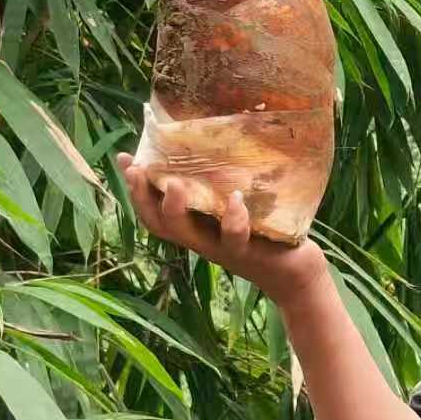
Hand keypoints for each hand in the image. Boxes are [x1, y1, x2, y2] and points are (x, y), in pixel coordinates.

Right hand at [115, 154, 328, 308]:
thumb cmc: (266, 232)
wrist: (296, 274)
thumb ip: (224, 185)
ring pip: (189, 236)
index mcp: (195, 225)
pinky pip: (235, 240)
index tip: (124, 158)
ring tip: (175, 185)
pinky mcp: (249, 254)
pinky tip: (234, 199)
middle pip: (161, 224)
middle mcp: (202, 239)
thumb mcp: (240, 206)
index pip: (155, 209)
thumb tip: (212, 145)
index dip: (136, 188)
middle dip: (143, 197)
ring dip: (177, 211)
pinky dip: (233, 220)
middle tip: (137, 170)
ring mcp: (223, 249)